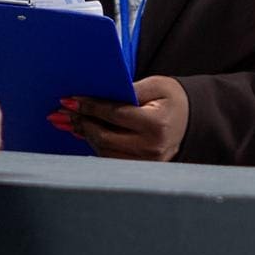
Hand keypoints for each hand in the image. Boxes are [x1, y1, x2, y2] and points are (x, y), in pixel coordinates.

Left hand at [48, 76, 190, 161]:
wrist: (193, 119)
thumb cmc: (173, 99)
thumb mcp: (156, 85)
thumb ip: (127, 90)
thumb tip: (95, 97)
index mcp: (156, 125)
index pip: (114, 115)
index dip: (89, 107)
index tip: (69, 100)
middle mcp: (152, 148)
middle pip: (105, 138)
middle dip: (81, 123)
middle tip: (62, 112)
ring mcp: (147, 163)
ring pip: (104, 152)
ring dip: (84, 136)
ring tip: (67, 122)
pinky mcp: (142, 169)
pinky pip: (111, 159)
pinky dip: (96, 145)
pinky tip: (83, 134)